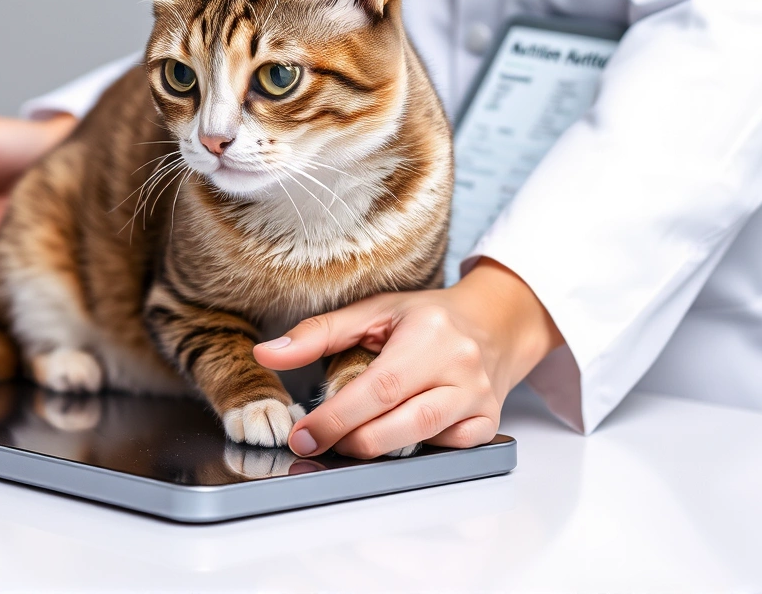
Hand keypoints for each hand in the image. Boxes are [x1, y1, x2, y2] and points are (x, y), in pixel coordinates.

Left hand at [252, 259, 562, 458]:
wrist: (495, 324)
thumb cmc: (429, 318)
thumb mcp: (373, 311)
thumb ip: (318, 333)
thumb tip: (266, 354)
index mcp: (429, 333)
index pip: (377, 386)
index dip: (336, 417)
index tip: (303, 434)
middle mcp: (461, 366)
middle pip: (401, 420)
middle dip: (352, 439)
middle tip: (317, 443)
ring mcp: (479, 398)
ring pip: (425, 438)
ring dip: (379, 449)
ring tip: (347, 444)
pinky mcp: (488, 422)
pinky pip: (449, 449)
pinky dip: (418, 450)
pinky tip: (396, 439)